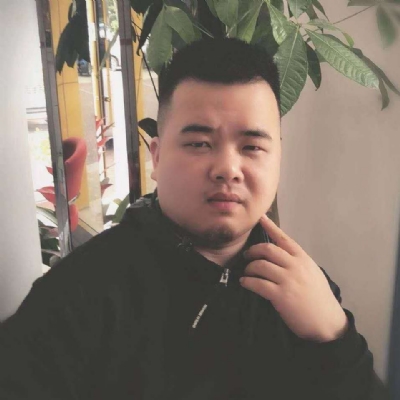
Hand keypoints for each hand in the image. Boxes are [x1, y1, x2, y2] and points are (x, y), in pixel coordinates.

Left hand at [240, 215, 347, 342]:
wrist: (326, 322)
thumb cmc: (319, 297)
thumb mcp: (312, 272)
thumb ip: (297, 262)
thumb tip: (279, 254)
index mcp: (303, 258)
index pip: (283, 238)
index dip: (270, 226)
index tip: (260, 218)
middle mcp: (295, 265)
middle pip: (267, 249)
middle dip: (253, 251)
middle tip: (247, 256)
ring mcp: (288, 280)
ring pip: (260, 265)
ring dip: (249, 268)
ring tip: (247, 273)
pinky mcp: (280, 295)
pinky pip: (258, 283)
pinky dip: (248, 282)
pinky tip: (245, 283)